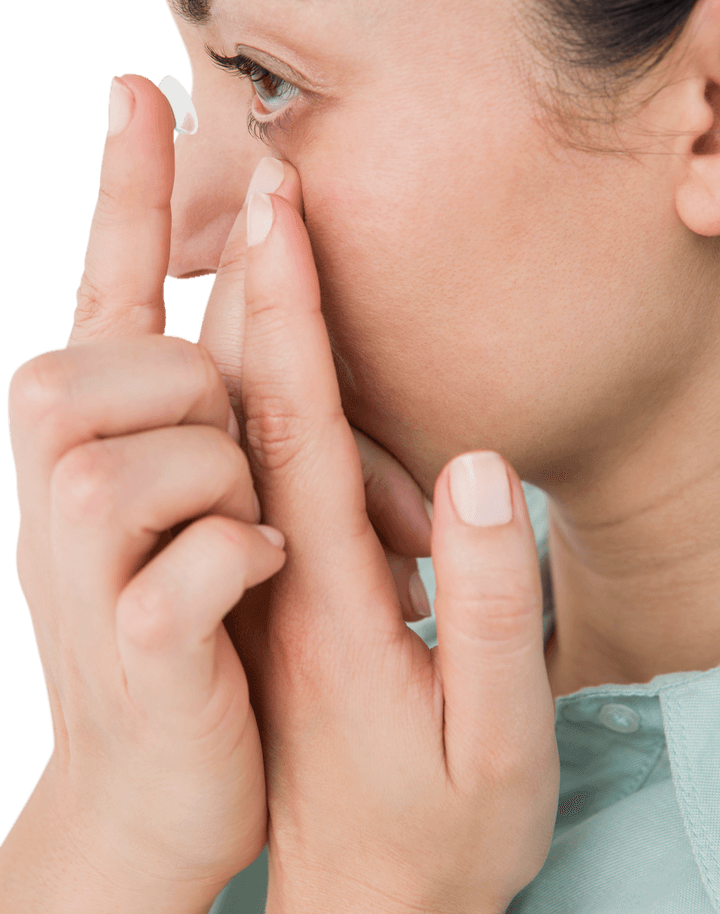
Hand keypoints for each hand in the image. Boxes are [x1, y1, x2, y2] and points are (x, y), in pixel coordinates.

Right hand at [6, 75, 287, 904]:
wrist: (159, 779)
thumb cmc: (189, 615)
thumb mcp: (182, 492)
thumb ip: (195, 399)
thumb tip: (237, 289)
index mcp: (86, 425)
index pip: (107, 279)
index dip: (129, 184)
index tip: (140, 88)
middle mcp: (55, 467)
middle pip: (168, 363)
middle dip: (216, 420)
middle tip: (214, 496)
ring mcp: (78, 553)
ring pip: (193, 449)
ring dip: (235, 501)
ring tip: (227, 552)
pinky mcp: (131, 632)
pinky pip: (218, 548)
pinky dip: (244, 565)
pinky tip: (237, 591)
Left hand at [205, 164, 560, 913]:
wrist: (367, 903)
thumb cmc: (441, 830)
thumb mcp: (494, 740)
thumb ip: (486, 604)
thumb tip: (472, 464)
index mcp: (328, 596)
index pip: (296, 422)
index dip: (285, 309)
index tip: (275, 206)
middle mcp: (286, 571)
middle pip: (261, 408)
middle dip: (255, 285)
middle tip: (255, 175)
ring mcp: (282, 580)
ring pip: (266, 438)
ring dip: (264, 329)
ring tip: (270, 230)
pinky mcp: (292, 595)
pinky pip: (281, 477)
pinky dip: (281, 394)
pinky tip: (294, 351)